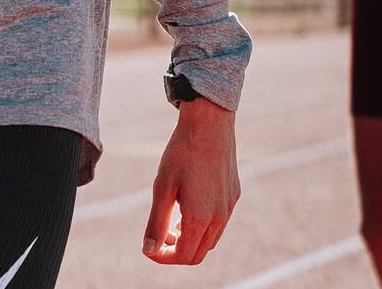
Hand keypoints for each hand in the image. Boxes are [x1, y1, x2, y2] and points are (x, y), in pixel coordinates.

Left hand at [142, 97, 238, 264]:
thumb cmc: (182, 153)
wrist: (209, 124)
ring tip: (172, 221)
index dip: (164, 257)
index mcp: (200, 219)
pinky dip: (202, 225)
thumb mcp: (162, 187)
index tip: (149, 247)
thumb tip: (148, 250)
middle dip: (176, 251)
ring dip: (190, 239)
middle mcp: (219, 218)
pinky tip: (188, 204)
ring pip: (210, 240)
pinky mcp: (233, 195)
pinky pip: (219, 222)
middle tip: (159, 236)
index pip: (183, 256)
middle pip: (198, 253)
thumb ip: (156, 222)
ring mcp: (229, 207)